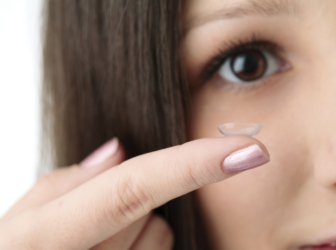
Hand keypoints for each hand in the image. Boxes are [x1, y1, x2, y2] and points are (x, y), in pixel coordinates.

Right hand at [0, 136, 269, 249]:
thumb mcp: (19, 226)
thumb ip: (64, 186)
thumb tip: (116, 152)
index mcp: (41, 242)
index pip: (131, 191)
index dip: (191, 166)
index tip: (249, 151)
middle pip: (155, 222)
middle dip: (134, 215)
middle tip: (95, 229)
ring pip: (162, 241)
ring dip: (139, 238)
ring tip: (99, 246)